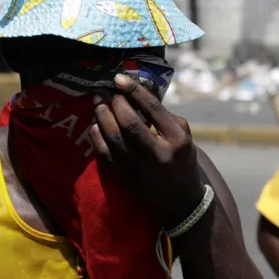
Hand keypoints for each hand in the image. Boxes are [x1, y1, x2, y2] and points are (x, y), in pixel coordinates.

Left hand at [91, 73, 204, 227]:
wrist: (180, 200)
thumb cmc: (182, 160)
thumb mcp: (183, 136)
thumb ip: (163, 116)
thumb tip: (135, 94)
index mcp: (176, 139)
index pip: (153, 109)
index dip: (134, 91)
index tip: (119, 78)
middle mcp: (157, 153)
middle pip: (129, 122)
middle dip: (115, 103)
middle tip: (107, 92)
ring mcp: (139, 167)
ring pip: (113, 136)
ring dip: (102, 116)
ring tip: (98, 102)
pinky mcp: (125, 176)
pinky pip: (104, 152)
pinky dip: (97, 135)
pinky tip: (95, 124)